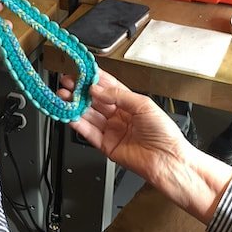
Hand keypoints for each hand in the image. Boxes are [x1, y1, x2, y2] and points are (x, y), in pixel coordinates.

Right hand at [62, 69, 192, 182]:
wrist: (167, 159)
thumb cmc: (164, 133)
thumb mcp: (143, 105)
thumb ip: (118, 95)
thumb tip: (97, 89)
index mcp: (130, 104)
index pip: (108, 88)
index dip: (94, 80)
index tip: (81, 71)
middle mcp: (119, 116)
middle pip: (95, 101)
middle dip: (80, 91)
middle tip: (67, 83)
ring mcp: (112, 131)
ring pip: (88, 115)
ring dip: (75, 106)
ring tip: (64, 96)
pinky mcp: (106, 145)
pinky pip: (88, 132)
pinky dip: (77, 124)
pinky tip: (70, 114)